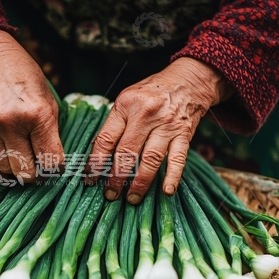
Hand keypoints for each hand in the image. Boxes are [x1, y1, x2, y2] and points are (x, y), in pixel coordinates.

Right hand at [0, 30, 62, 182]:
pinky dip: (0, 167)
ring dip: (17, 172)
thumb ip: (51, 133)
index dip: (56, 168)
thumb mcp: (49, 101)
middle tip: (39, 170)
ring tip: (23, 164)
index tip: (55, 166)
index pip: (51, 160)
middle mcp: (12, 122)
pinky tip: (7, 161)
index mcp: (38, 114)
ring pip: (6, 170)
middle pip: (26, 172)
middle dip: (36, 176)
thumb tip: (53, 165)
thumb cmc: (26, 80)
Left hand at [87, 57, 231, 203]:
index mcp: (125, 105)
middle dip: (116, 178)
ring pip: (150, 159)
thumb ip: (115, 124)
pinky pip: (178, 158)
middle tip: (110, 195)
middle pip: (126, 152)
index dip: (96, 162)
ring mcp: (166, 124)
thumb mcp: (128, 99)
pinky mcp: (184, 133)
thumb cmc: (151, 93)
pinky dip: (172, 176)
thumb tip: (98, 155)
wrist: (188, 80)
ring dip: (140, 183)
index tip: (90, 179)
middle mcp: (145, 114)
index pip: (106, 139)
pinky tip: (166, 191)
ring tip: (132, 198)